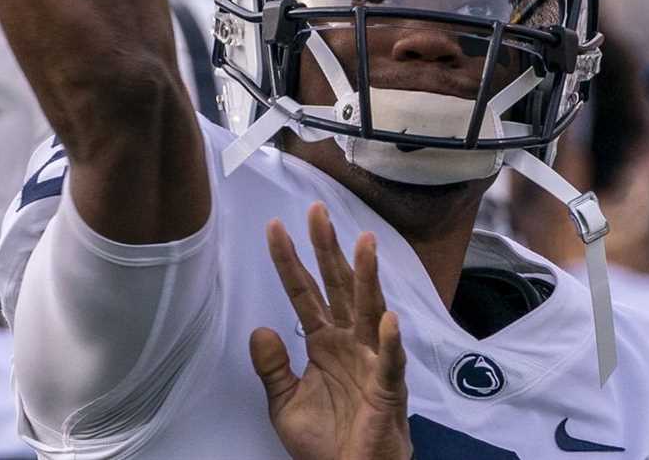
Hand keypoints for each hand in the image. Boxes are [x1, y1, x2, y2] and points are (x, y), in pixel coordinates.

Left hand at [250, 203, 412, 459]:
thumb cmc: (325, 442)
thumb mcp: (284, 403)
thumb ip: (272, 367)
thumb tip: (260, 327)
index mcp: (323, 342)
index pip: (303, 293)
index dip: (290, 261)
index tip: (276, 227)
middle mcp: (348, 342)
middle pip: (337, 287)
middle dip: (328, 249)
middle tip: (318, 211)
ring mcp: (370, 360)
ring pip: (368, 311)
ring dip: (367, 278)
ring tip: (364, 242)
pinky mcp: (387, 389)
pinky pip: (388, 362)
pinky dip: (388, 341)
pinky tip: (386, 318)